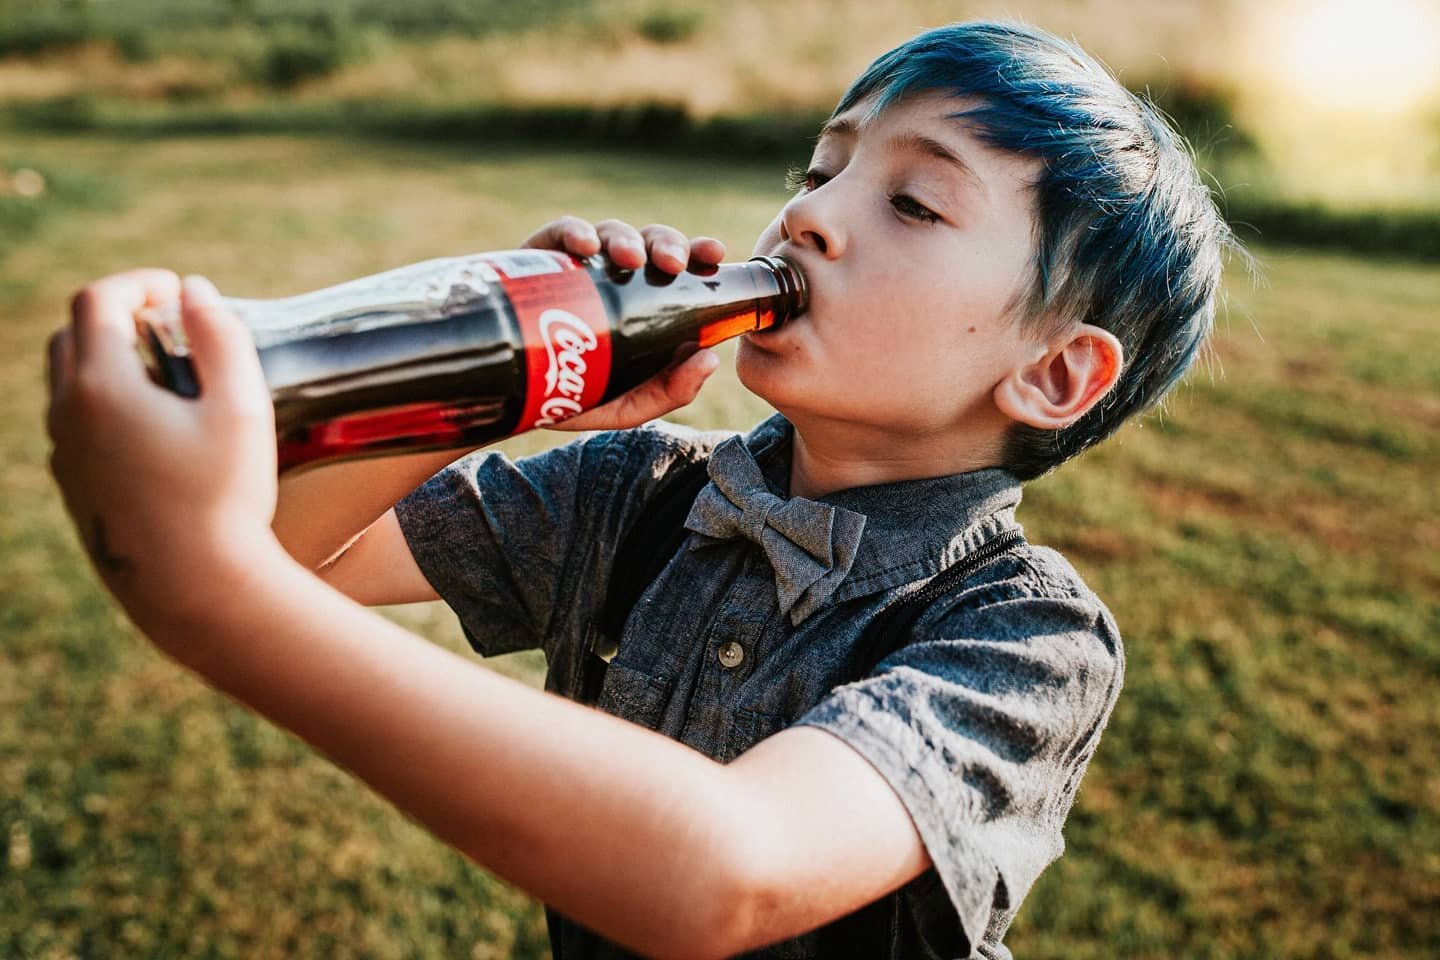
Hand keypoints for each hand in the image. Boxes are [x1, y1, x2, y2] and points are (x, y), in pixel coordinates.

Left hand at [46, 270, 281, 629]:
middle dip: (115, 316)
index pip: (97, 301)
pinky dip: (105, 406)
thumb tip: (194, 291)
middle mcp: (67, 417)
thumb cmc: (224, 495)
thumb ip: (220, 336)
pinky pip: (77, 429)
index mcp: (100, 386)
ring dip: (108, 362)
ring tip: (166, 375)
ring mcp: (65, 457)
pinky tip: (157, 429)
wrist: (194, 589)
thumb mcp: (241, 407)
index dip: (137, 283)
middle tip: (168, 323)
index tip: (176, 293)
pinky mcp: (75, 491)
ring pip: (69, 386)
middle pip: (71, 337)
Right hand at [522, 217, 726, 432]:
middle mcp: (618, 277)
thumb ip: (672, 390)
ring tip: (630, 259)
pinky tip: (585, 248)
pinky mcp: (540, 260)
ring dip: (625, 238)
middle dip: (666, 243)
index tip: (714, 253)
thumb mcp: (629, 405)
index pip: (680, 267)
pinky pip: (559, 235)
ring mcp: (580, 266)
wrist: (510, 398)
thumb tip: (709, 359)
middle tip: (672, 264)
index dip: (699, 252)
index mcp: (647, 301)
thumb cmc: (577, 397)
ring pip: (610, 233)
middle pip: (649, 243)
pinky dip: (574, 232)